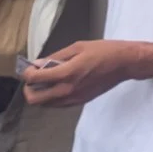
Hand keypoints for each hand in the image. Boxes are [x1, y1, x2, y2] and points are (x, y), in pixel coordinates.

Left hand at [18, 38, 138, 107]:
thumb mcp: (79, 47)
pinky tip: (58, 85)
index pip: (35, 79)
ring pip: (45, 104)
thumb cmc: (104, 51)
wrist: (125, 64)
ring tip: (46, 80)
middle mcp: (67, 90)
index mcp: (66, 73)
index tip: (29, 67)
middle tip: (34, 78)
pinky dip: (51, 97)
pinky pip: (57, 104)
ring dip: (40, 94)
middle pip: (34, 99)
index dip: (27, 73)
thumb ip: (56, 57)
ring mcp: (73, 98)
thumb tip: (38, 64)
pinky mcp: (79, 101)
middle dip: (29, 88)